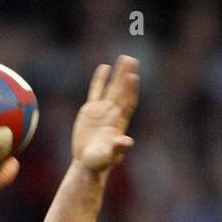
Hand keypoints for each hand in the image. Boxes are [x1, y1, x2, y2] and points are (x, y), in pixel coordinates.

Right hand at [71, 56, 138, 171]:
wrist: (87, 163)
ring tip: (123, 58)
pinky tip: (105, 67)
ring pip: (111, 88)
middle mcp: (113, 113)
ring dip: (117, 74)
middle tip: (131, 59)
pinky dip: (100, 80)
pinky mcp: (90, 110)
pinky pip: (96, 91)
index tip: (133, 76)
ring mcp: (102, 110)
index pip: (127, 102)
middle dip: (126, 75)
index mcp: (119, 123)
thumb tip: (127, 141)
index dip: (130, 90)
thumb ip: (117, 148)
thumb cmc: (99, 162)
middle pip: (121, 91)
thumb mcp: (108, 156)